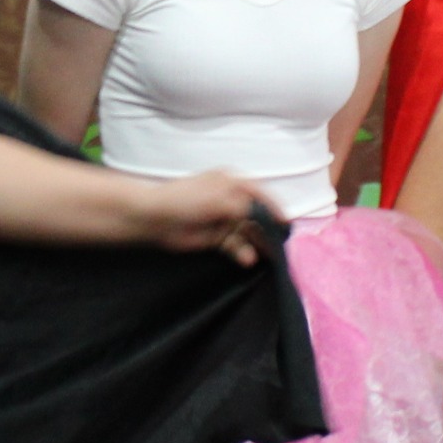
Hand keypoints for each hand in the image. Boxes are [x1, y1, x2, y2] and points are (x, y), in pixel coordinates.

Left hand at [149, 172, 283, 263]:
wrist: (156, 217)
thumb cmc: (187, 200)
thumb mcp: (220, 198)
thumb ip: (245, 209)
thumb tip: (264, 221)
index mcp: (234, 183)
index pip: (262, 196)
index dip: (275, 210)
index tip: (287, 224)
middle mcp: (232, 200)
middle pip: (258, 216)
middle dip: (268, 230)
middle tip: (280, 245)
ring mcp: (224, 220)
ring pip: (248, 233)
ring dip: (257, 243)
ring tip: (268, 256)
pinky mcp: (217, 238)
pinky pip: (236, 245)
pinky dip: (243, 252)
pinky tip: (248, 259)